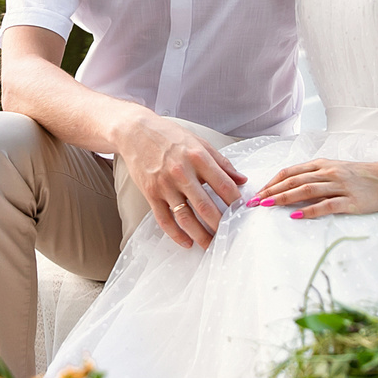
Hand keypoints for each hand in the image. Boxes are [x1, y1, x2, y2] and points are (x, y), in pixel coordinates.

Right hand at [114, 112, 247, 248]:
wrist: (135, 132)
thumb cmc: (169, 136)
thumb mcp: (199, 143)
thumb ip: (221, 163)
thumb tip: (242, 180)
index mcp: (198, 157)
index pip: (224, 185)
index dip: (236, 202)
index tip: (242, 212)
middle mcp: (181, 172)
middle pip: (206, 206)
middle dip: (220, 224)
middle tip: (230, 235)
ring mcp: (164, 185)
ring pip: (185, 218)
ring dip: (200, 235)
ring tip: (211, 245)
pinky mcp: (150, 194)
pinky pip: (164, 220)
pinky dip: (176, 235)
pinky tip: (187, 242)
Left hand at [248, 157, 377, 218]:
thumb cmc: (359, 175)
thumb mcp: (334, 169)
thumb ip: (314, 175)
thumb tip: (289, 187)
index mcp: (322, 164)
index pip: (290, 172)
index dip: (271, 182)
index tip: (257, 193)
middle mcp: (328, 173)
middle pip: (293, 181)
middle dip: (271, 191)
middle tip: (254, 202)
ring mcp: (339, 186)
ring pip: (306, 190)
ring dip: (284, 198)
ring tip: (267, 206)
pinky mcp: (350, 201)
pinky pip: (327, 205)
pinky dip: (310, 210)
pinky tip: (296, 215)